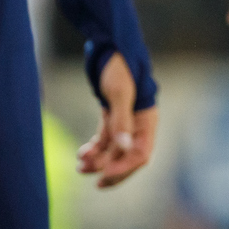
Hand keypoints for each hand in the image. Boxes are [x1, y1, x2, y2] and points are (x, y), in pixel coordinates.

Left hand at [76, 53, 156, 187]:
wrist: (109, 46)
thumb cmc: (119, 66)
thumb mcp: (120, 92)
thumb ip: (121, 120)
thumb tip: (122, 149)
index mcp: (148, 120)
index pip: (141, 154)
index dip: (124, 167)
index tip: (104, 174)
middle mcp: (139, 123)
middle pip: (128, 157)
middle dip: (112, 170)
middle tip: (96, 182)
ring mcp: (125, 120)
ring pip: (113, 150)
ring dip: (99, 161)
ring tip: (81, 166)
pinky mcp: (112, 115)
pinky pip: (105, 140)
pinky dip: (94, 149)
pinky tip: (82, 153)